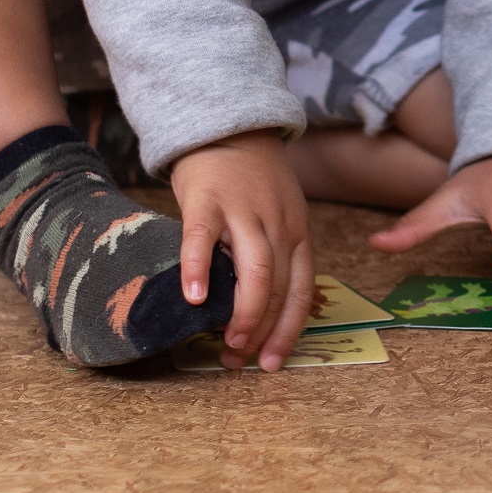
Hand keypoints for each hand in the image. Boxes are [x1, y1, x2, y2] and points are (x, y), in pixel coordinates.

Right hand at [168, 131, 315, 369]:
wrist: (228, 129)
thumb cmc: (253, 184)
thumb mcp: (280, 217)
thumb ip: (277, 257)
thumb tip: (263, 313)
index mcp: (298, 234)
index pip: (300, 292)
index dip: (287, 331)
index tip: (272, 363)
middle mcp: (278, 226)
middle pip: (278, 288)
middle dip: (261, 331)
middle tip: (239, 359)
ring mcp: (244, 212)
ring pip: (253, 271)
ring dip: (242, 313)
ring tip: (226, 343)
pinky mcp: (208, 200)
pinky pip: (203, 239)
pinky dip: (198, 270)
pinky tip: (191, 299)